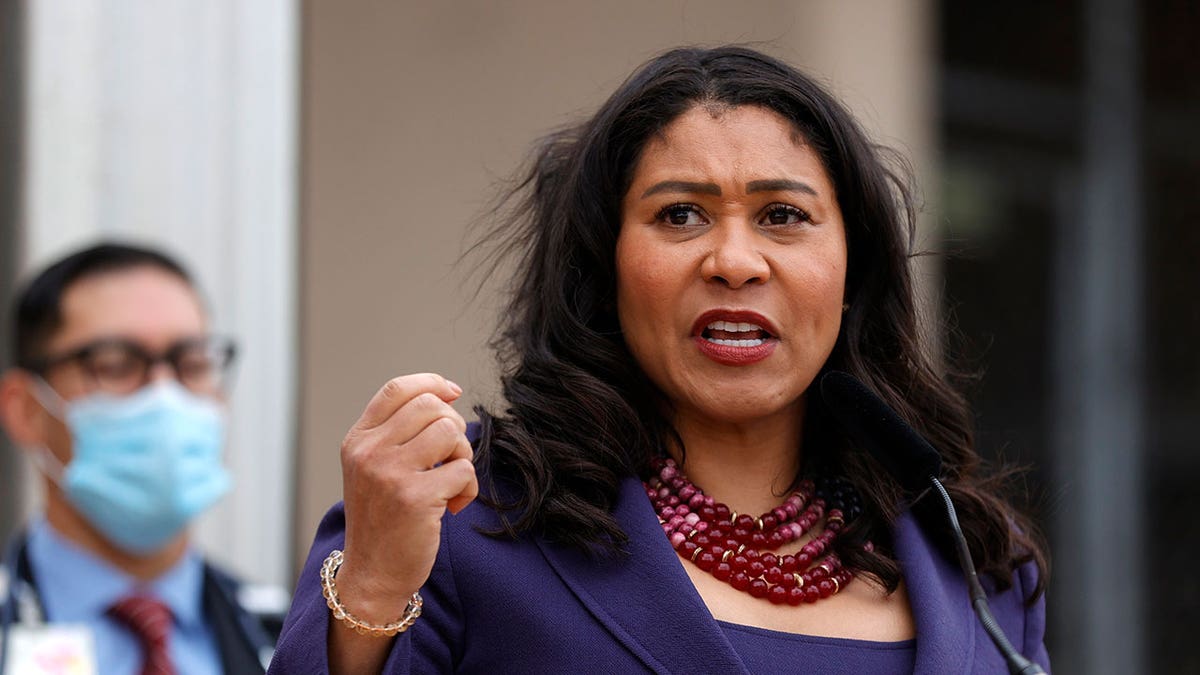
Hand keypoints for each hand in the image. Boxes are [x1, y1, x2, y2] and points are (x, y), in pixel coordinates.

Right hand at [335, 373, 477, 620]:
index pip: (397, 389)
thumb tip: (447, 395)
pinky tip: (453, 507)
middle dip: (453, 427)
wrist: (372, 575)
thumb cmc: (382, 519)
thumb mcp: (373, 468)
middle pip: (431, 406)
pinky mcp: (415, 498)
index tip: (453, 393)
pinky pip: (463, 470)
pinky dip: (468, 488)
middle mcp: (369, 452)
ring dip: (463, 456)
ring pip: (450, 432)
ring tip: (452, 480)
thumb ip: (398, 432)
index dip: (432, 383)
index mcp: (358, 440)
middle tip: (450, 458)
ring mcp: (390, 474)